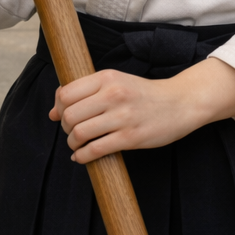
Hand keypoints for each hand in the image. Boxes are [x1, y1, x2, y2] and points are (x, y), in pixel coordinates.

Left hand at [49, 58, 234, 163]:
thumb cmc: (144, 94)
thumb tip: (53, 113)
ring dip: (73, 143)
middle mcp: (113, 94)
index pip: (66, 93)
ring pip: (79, 133)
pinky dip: (83, 156)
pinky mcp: (130, 137)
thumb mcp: (117, 82)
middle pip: (69, 115)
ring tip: (78, 144)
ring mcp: (122, 116)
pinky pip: (95, 150)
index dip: (59, 107)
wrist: (180, 103)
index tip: (62, 115)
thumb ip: (87, 92)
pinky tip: (83, 156)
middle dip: (66, 127)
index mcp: (107, 77)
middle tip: (73, 131)